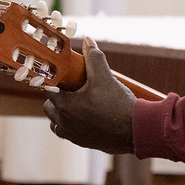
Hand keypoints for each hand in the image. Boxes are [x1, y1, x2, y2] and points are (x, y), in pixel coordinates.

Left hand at [43, 37, 135, 153]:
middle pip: (49, 106)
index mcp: (65, 106)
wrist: (136, 130)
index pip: (48, 89)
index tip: (64, 75)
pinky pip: (69, 132)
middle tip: (74, 88)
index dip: (56, 80)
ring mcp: (72, 135)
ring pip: (57, 122)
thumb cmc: (118, 104)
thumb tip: (87, 41)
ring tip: (81, 102)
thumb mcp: (105, 76)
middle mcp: (64, 123)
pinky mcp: (83, 143)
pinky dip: (73, 124)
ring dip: (63, 112)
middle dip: (58, 96)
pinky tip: (88, 115)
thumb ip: (94, 57)